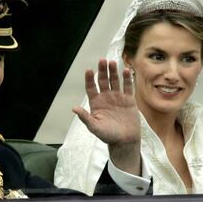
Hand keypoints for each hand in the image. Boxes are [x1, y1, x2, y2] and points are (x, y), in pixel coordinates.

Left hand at [74, 58, 140, 174]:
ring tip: (112, 62)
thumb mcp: (94, 127)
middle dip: (102, 71)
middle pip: (103, 81)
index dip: (90, 79)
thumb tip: (74, 109)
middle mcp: (105, 97)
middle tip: (102, 60)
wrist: (125, 140)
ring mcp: (117, 97)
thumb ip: (85, 117)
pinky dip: (127, 79)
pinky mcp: (128, 100)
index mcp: (96, 103)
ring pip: (114, 81)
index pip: (91, 87)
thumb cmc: (108, 135)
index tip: (89, 70)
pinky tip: (126, 71)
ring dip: (113, 72)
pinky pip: (127, 87)